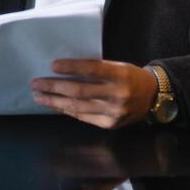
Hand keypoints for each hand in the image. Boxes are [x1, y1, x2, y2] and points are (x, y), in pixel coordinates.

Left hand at [30, 59, 158, 128]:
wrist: (153, 97)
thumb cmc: (129, 77)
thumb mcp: (117, 67)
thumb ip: (95, 69)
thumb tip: (62, 70)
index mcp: (120, 74)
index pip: (91, 69)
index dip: (71, 67)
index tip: (52, 65)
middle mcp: (118, 94)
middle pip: (79, 91)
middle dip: (53, 87)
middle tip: (35, 83)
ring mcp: (114, 112)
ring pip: (77, 107)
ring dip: (54, 101)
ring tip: (38, 96)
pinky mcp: (110, 124)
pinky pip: (83, 116)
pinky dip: (66, 110)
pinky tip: (54, 105)